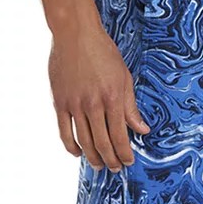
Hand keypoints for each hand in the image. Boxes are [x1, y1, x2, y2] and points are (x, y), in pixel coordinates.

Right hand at [48, 25, 149, 170]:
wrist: (75, 34)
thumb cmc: (103, 52)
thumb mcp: (124, 77)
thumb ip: (131, 106)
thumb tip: (143, 129)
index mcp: (112, 98)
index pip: (120, 136)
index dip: (125, 153)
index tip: (129, 161)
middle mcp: (93, 104)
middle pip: (102, 143)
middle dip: (111, 160)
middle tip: (115, 168)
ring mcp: (74, 104)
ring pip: (83, 141)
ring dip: (92, 157)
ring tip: (98, 166)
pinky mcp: (60, 102)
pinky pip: (64, 131)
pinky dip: (71, 146)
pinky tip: (78, 153)